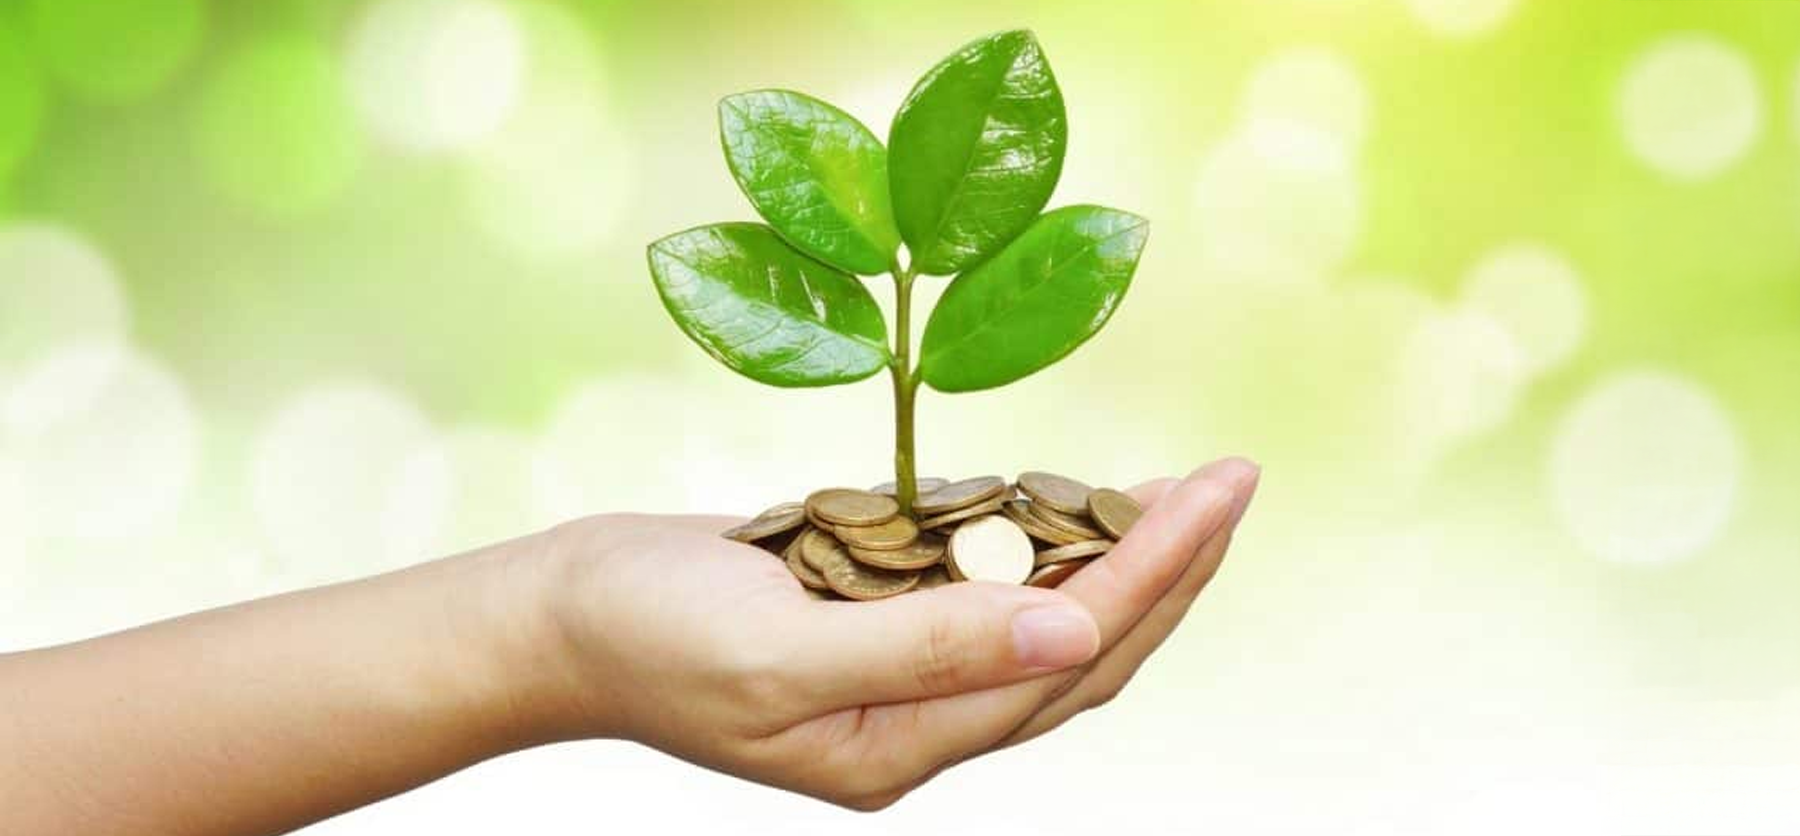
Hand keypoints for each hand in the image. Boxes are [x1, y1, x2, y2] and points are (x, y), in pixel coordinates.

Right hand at [523, 458, 1259, 809]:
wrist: (555, 618)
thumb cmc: (646, 633)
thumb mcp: (780, 646)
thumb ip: (928, 645)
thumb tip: (1076, 635)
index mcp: (902, 744)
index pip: (1068, 661)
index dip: (1154, 573)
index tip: (1217, 491)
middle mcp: (918, 722)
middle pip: (1082, 653)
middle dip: (1168, 565)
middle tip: (1236, 479)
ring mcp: (898, 676)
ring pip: (1047, 626)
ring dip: (1120, 558)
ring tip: (1188, 490)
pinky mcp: (875, 626)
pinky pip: (989, 594)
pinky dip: (1042, 548)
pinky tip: (1076, 503)